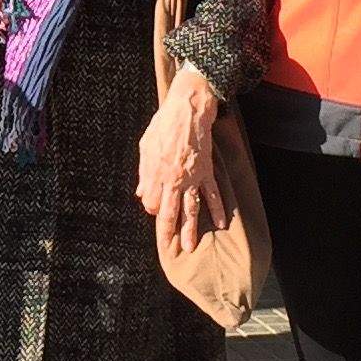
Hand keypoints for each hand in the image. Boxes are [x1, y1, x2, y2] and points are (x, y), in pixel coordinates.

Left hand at [136, 68, 230, 254]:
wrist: (187, 110)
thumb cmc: (163, 125)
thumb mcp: (145, 146)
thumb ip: (143, 172)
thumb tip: (140, 192)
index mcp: (155, 173)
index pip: (150, 203)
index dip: (151, 209)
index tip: (154, 210)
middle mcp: (172, 179)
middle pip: (169, 212)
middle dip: (168, 232)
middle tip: (169, 249)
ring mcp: (191, 177)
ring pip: (190, 209)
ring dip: (190, 230)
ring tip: (190, 247)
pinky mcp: (206, 171)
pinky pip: (212, 194)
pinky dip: (217, 209)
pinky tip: (220, 223)